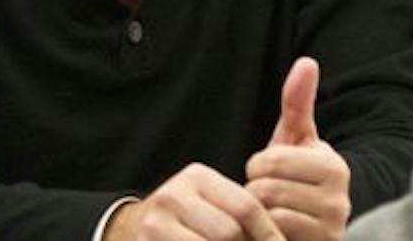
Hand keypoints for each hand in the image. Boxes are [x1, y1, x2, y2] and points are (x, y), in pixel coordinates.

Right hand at [105, 163, 285, 240]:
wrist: (131, 229)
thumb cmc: (187, 221)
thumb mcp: (211, 203)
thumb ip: (244, 210)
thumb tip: (280, 237)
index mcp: (197, 178)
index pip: (247, 206)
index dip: (270, 234)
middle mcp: (174, 196)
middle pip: (229, 232)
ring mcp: (156, 224)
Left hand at [244, 58, 351, 240]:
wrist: (306, 231)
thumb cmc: (295, 181)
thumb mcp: (294, 141)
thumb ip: (297, 103)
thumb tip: (307, 61)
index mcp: (334, 166)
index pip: (270, 160)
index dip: (257, 167)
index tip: (267, 173)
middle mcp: (340, 200)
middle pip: (266, 188)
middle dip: (256, 192)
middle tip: (266, 196)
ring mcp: (332, 229)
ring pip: (269, 214)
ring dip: (259, 215)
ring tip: (269, 214)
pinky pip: (274, 236)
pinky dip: (265, 234)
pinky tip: (271, 232)